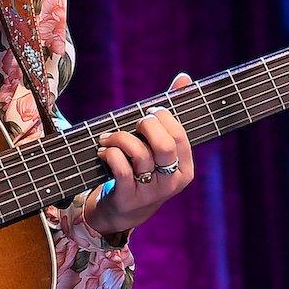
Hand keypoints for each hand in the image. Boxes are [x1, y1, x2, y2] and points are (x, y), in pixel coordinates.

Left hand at [86, 72, 195, 234]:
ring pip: (139, 155)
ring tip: (108, 137)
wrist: (123, 210)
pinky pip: (121, 169)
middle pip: (163, 145)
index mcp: (185, 168)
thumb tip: (183, 78)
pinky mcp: (128, 199)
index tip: (148, 112)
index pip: (179, 135)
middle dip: (145, 126)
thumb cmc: (143, 170)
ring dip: (119, 137)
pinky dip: (110, 153)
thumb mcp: (159, 147)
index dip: (162, 117)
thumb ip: (171, 114)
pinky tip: (103, 151)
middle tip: (134, 124)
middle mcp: (171, 183)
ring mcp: (150, 193)